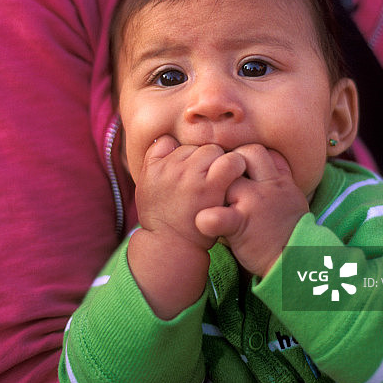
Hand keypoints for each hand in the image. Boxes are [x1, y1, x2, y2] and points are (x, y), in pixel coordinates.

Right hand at [128, 135, 245, 318]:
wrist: (171, 246)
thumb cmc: (161, 216)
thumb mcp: (146, 184)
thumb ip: (155, 157)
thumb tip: (168, 136)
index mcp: (154, 165)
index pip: (173, 141)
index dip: (184, 155)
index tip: (188, 172)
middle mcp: (171, 167)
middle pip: (196, 146)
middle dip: (202, 159)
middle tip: (206, 180)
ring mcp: (191, 175)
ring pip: (214, 150)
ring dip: (219, 162)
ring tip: (220, 182)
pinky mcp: (211, 186)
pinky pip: (231, 161)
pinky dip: (236, 166)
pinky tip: (235, 178)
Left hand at [195, 144, 308, 276]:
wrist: (297, 261)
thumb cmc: (289, 231)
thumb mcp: (292, 197)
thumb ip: (279, 179)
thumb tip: (268, 161)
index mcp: (280, 181)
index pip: (261, 152)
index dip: (244, 155)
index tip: (236, 168)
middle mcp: (269, 186)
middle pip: (247, 154)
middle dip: (230, 162)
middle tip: (220, 180)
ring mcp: (255, 203)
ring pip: (229, 179)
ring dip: (217, 187)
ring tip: (213, 201)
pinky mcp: (241, 224)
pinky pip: (219, 216)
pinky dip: (208, 218)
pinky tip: (202, 221)